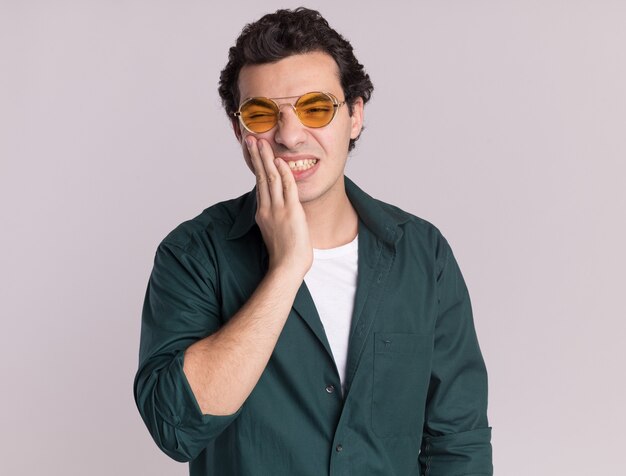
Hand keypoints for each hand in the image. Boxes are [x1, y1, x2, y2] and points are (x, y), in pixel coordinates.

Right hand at [245, 137, 312, 276]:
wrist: (287, 267)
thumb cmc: (285, 256)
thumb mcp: (275, 234)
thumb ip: (275, 221)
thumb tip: (277, 215)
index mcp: (263, 213)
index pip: (260, 184)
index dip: (257, 166)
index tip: (254, 153)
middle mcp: (267, 209)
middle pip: (261, 177)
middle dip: (256, 156)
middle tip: (250, 139)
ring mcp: (278, 209)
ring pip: (271, 178)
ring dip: (266, 158)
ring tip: (261, 142)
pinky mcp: (291, 212)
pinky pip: (287, 187)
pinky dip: (284, 172)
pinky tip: (280, 160)